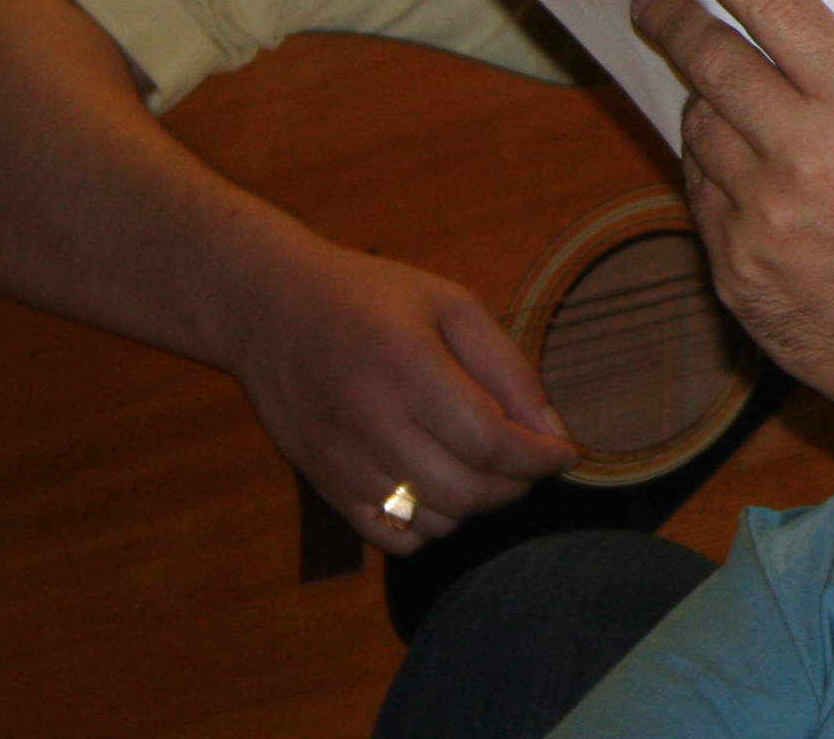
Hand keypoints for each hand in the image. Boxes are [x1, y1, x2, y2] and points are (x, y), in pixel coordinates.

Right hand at [227, 236, 576, 551]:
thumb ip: (506, 368)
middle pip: (467, 490)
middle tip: (531, 460)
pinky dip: (429, 527)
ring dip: (478, 506)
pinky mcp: (322, 484)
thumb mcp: (451, 305)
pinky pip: (390, 536)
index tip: (567, 453)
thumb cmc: (369, 297)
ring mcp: (341, 461)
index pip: (491, 441)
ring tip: (488, 470)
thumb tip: (551, 429)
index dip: (540, 457)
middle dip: (517, 484)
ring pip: (434, 520)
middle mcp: (371, 422)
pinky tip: (440, 490)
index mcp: (408, 367)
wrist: (266, 308)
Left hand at [629, 0, 833, 434]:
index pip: (773, 8)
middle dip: (672, 19)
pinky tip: (747, 178)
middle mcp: (801, 154)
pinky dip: (713, 170)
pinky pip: (701, 190)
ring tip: (732, 107)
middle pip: (711, 60)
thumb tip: (781, 38)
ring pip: (697, 126)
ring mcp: (755, 213)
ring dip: (704, 105)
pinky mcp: (729, 262)